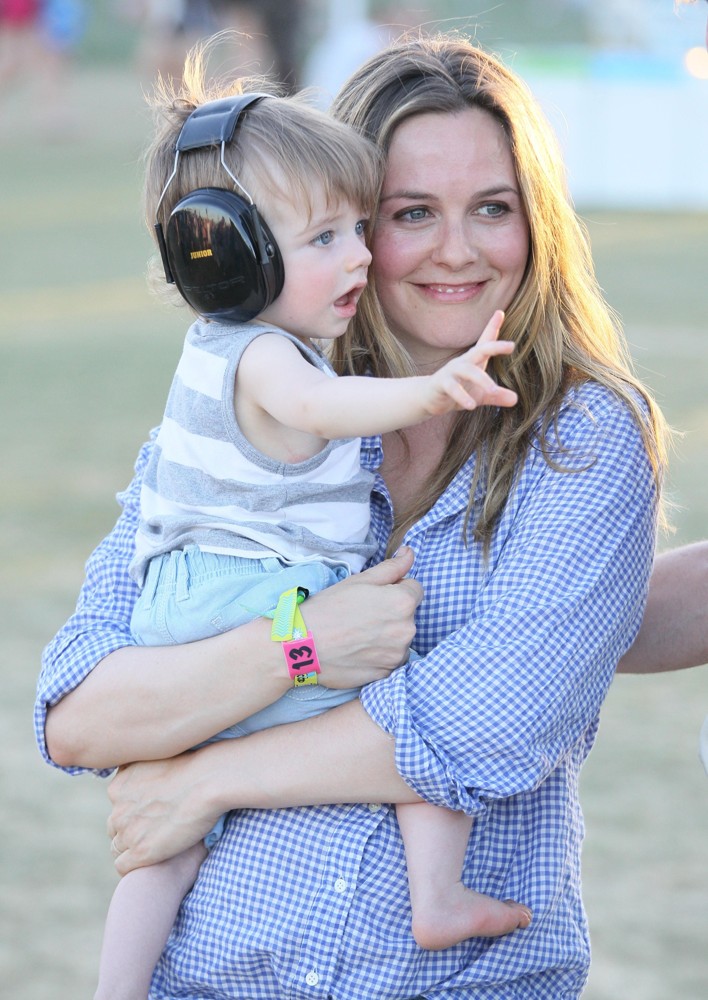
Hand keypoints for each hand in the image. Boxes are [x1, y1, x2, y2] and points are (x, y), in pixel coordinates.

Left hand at [107, 749, 219, 875]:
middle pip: (115, 828)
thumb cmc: (192, 767)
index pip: (116, 807)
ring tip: (156, 846)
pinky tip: (152, 860)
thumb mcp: (155, 758)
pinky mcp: (141, 852)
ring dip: (133, 848)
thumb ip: (141, 771)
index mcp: (118, 787)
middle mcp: (118, 810)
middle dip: (130, 830)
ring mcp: (128, 832)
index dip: (133, 813)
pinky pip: (123, 867)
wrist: (207, 781)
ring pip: (117, 849)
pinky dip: (134, 866)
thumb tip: (148, 779)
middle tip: (155, 830)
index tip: (151, 814)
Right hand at [304, 546, 422, 687]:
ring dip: (387, 635)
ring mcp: (397, 655)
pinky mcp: (385, 673)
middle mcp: (407, 630)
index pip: (414, 589)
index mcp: (403, 603)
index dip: (395, 588)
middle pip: (408, 615)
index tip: (373, 596)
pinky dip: (378, 654)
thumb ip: (391, 567)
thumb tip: (410, 553)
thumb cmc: (329, 607)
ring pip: (399, 638)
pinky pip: (389, 659)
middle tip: (361, 614)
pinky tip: (357, 649)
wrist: (301, 644)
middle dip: (392, 612)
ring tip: (357, 634)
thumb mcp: (360, 580)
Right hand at [425, 310, 517, 415]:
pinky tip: (471, 405)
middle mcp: (463, 362)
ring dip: (482, 379)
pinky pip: (452, 388)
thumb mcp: (480, 395)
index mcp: (473, 361)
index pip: (485, 343)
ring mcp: (451, 372)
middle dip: (495, 346)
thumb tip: (515, 400)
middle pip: (480, 349)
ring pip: (468, 370)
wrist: (428, 399)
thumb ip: (496, 396)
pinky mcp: (441, 384)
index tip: (500, 312)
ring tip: (493, 390)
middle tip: (511, 345)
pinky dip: (461, 396)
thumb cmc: (457, 391)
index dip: (492, 327)